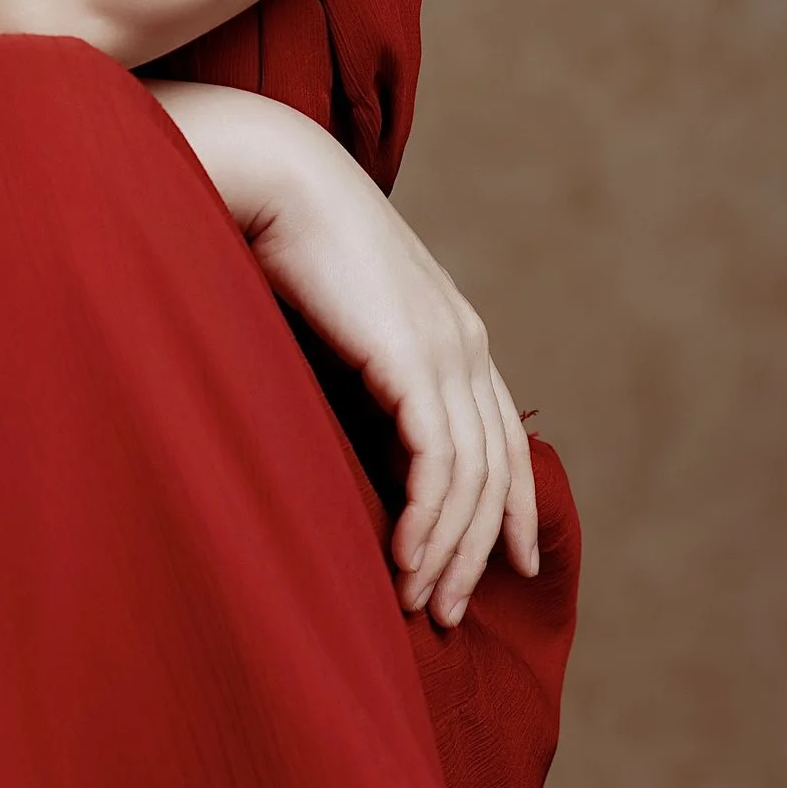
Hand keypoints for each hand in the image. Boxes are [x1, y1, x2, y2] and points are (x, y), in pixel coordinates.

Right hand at [150, 81, 539, 625]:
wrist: (273, 176)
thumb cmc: (282, 241)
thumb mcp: (334, 318)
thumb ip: (355, 367)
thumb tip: (342, 421)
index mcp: (452, 332)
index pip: (500, 437)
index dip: (513, 505)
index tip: (512, 565)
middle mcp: (465, 344)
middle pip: (492, 471)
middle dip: (473, 550)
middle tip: (443, 611)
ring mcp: (448, 350)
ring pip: (470, 479)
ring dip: (445, 551)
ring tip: (417, 603)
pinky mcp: (416, 360)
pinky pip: (438, 464)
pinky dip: (427, 522)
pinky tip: (400, 561)